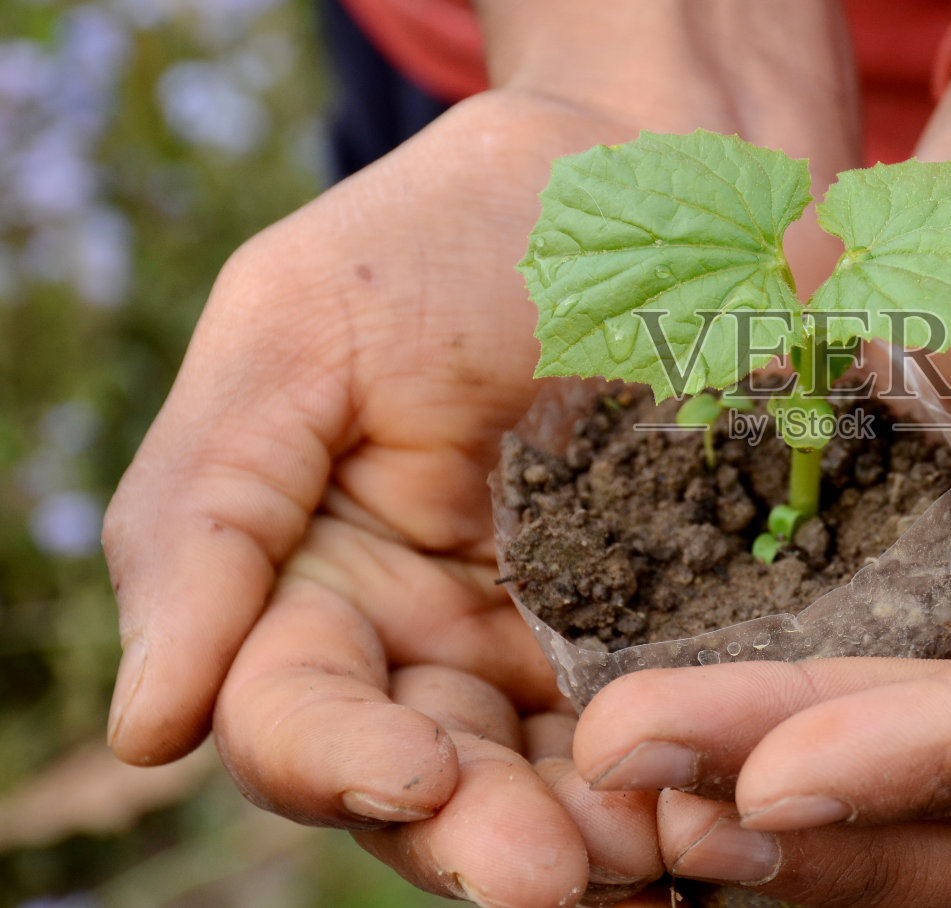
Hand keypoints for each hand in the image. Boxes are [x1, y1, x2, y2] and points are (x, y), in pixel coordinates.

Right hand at [104, 92, 671, 902]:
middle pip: (433, 789)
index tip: (418, 771)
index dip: (341, 762)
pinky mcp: (675, 635)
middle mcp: (427, 646)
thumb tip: (147, 730)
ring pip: (557, 789)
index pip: (295, 716)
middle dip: (488, 839)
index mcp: (310, 584)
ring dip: (602, 839)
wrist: (648, 179)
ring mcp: (555, 650)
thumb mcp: (295, 328)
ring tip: (670, 849)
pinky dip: (696, 776)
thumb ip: (209, 508)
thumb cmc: (450, 230)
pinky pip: (676, 731)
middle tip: (560, 872)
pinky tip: (735, 803)